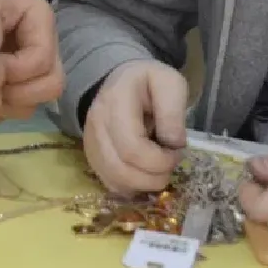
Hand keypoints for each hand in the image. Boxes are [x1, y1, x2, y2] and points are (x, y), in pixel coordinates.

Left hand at [0, 0, 64, 118]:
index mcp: (41, 22)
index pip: (40, 59)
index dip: (15, 71)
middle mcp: (48, 46)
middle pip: (52, 84)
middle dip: (21, 93)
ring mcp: (40, 64)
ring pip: (41, 98)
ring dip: (13, 103)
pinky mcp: (27, 78)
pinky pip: (26, 103)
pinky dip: (7, 107)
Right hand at [82, 60, 188, 193]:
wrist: (120, 81)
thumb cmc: (148, 83)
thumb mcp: (170, 83)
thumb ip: (173, 112)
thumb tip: (173, 145)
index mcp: (115, 102)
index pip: (132, 148)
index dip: (159, 161)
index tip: (176, 153)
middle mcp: (96, 124)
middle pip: (122, 170)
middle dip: (154, 177)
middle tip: (170, 164)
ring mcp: (91, 143)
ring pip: (115, 181)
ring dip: (144, 184)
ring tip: (159, 169)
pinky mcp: (92, 156)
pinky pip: (110, 184)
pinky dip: (132, 187)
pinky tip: (145, 174)